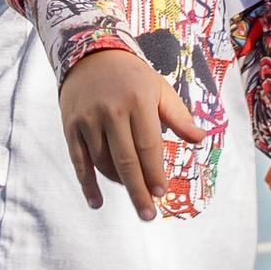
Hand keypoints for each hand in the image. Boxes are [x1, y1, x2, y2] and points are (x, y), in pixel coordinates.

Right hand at [60, 47, 206, 220]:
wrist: (89, 55)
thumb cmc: (132, 77)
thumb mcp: (159, 89)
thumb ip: (178, 116)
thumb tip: (199, 139)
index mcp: (137, 101)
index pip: (148, 145)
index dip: (154, 171)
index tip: (161, 194)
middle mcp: (111, 111)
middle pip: (126, 160)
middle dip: (138, 190)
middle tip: (148, 214)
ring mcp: (88, 119)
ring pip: (103, 163)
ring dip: (118, 183)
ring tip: (133, 193)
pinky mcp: (70, 127)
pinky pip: (79, 161)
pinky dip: (87, 184)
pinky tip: (96, 202)